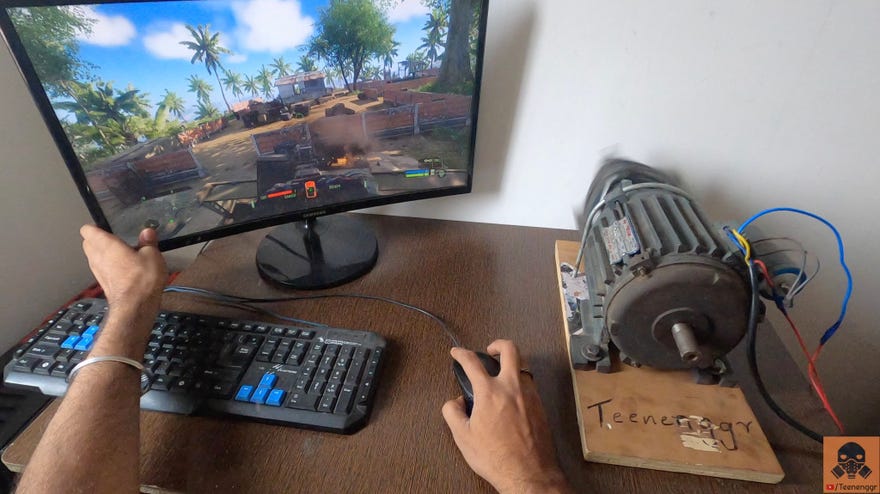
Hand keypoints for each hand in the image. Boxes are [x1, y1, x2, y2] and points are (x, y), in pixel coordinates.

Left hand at [80, 225, 166, 355]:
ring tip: (119, 253)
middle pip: (88, 243)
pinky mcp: (104, 284)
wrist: (136, 306)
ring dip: (102, 254)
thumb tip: (148, 233)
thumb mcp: (152, 255)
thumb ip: (148, 242)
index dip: (95, 227)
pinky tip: (122, 269)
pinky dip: (108, 267)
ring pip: (93, 257)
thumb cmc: (142, 279)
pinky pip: (101, 270)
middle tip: (112, 238)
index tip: (104, 225)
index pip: (88, 230)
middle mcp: (97, 257)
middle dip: (96, 239)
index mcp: (106, 245)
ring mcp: (98, 272)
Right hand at [442, 340, 570, 493]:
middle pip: (510, 349)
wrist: (529, 473)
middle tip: (489, 351)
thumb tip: (456, 402)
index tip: (457, 352)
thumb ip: (452, 413)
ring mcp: (530, 395)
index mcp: (490, 392)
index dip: (461, 354)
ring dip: (512, 364)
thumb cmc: (495, 457)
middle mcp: (512, 387)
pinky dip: (520, 382)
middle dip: (498, 344)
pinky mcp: (541, 406)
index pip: (472, 362)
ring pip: (524, 366)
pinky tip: (513, 397)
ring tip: (501, 375)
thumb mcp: (463, 437)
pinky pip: (530, 384)